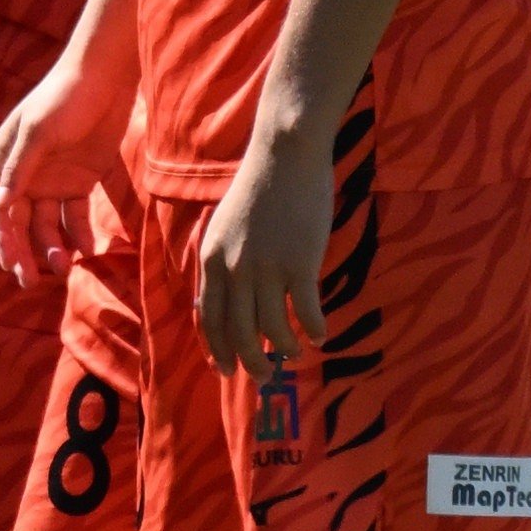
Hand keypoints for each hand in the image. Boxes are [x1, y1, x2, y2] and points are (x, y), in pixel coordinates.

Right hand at [0, 51, 102, 283]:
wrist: (106, 78)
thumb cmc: (64, 97)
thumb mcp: (39, 132)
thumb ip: (19, 170)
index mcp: (5, 160)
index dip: (1, 237)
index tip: (10, 262)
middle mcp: (25, 174)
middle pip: (19, 222)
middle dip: (23, 252)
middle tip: (29, 281)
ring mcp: (52, 180)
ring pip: (47, 224)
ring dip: (52, 246)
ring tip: (64, 266)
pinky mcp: (80, 180)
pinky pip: (75, 215)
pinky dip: (78, 233)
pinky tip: (85, 249)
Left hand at [192, 108, 337, 365]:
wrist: (285, 155)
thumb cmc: (258, 187)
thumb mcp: (225, 226)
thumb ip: (223, 261)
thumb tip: (225, 299)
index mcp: (212, 259)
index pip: (209, 318)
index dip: (218, 349)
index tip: (227, 370)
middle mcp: (234, 269)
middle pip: (240, 331)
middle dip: (251, 361)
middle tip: (264, 376)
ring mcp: (267, 268)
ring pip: (273, 327)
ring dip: (286, 348)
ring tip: (297, 355)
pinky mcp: (300, 263)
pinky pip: (306, 310)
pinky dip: (314, 328)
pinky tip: (321, 334)